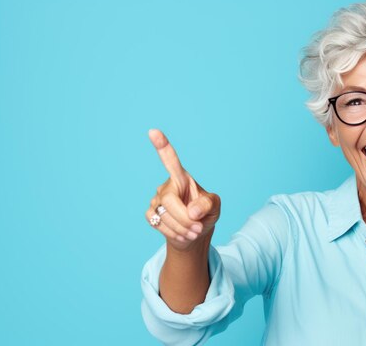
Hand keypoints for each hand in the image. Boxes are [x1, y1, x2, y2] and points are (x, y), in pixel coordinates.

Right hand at [145, 129, 220, 250]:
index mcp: (182, 178)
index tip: (153, 132)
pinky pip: (159, 224)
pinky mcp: (150, 214)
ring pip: (164, 216)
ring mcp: (156, 200)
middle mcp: (166, 186)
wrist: (194, 234)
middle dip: (184, 218)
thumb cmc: (205, 215)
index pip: (171, 160)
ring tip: (193, 231)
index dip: (162, 146)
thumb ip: (208, 204)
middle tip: (198, 228)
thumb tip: (192, 211)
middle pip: (169, 201)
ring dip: (182, 228)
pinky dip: (173, 233)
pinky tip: (182, 234)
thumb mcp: (215, 207)